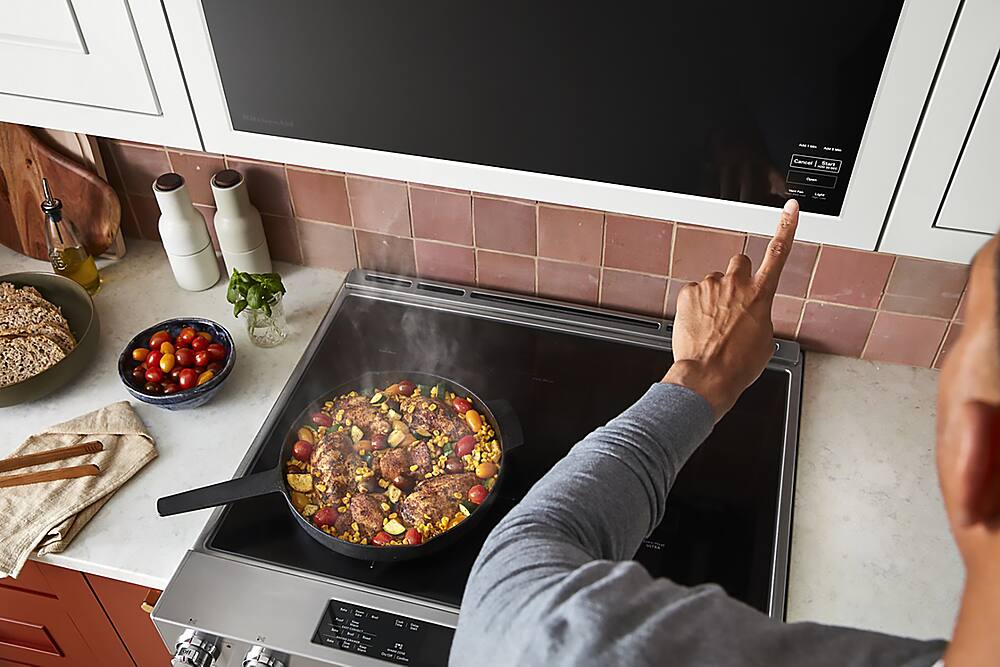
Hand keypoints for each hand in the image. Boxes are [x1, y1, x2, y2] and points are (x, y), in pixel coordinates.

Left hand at [663, 199, 799, 419]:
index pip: (778, 253)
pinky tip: (698, 325)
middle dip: (738, 277)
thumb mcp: (765, 341)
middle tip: (732, 300)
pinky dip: (695, 305)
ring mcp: (710, 286)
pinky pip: (694, 293)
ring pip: (714, 281)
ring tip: (713, 324)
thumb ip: (761, 317)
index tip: (791, 209)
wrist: (708, 376)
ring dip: (714, 296)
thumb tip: (753, 317)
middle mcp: (736, 284)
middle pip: (740, 262)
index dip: (786, 227)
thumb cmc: (738, 364)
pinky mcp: (689, 293)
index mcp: (761, 294)